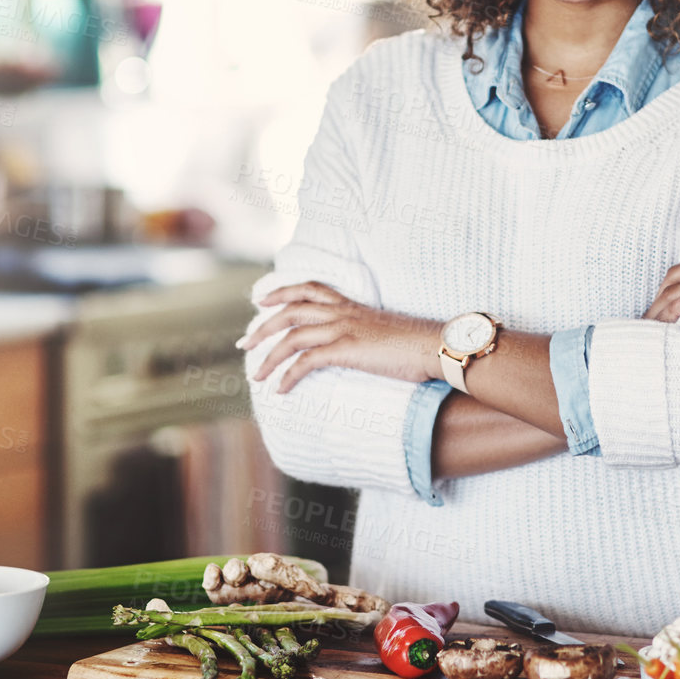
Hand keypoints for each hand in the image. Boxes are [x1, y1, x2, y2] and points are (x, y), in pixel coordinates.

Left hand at [238, 281, 443, 393]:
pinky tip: (281, 390)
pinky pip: (306, 361)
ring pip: (292, 336)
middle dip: (262, 327)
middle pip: (289, 310)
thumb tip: (360, 345)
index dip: (282, 291)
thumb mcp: (385, 332)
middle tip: (244, 344)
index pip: (310, 288)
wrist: (435, 347)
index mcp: (351, 305)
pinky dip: (288, 376)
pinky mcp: (346, 349)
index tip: (261, 300)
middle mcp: (342, 312)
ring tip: (257, 376)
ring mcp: (343, 329)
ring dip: (269, 357)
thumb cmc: (417, 345)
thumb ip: (366, 333)